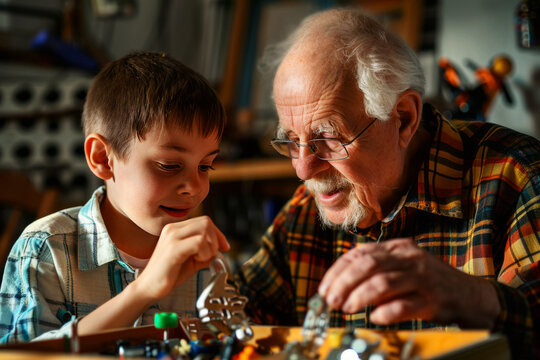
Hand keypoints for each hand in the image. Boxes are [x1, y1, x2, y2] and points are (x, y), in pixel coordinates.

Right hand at [133, 216, 228, 301]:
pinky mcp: (173, 249)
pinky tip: (198, 261)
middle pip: (206, 222)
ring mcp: (172, 237)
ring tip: (202, 259)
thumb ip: (206, 252)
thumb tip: (221, 250)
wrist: (149, 288)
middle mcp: (173, 229)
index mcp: (176, 229)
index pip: (204, 221)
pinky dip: (205, 252)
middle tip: (212, 255)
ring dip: (210, 246)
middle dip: (216, 239)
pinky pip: (199, 242)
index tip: (224, 247)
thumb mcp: (192, 260)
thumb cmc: (168, 275)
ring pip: (204, 229)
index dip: (218, 233)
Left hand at [318, 238, 499, 328]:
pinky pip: (405, 304)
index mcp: (397, 248)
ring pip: (383, 282)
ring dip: (359, 296)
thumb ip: (375, 272)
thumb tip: (341, 285)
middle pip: (368, 265)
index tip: (324, 289)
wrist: (472, 296)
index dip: (337, 271)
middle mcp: (409, 258)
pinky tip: (374, 317)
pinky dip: (386, 311)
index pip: (359, 254)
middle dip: (344, 283)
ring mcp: (422, 277)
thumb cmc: (430, 284)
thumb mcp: (401, 269)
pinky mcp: (434, 299)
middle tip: (330, 301)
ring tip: (346, 308)